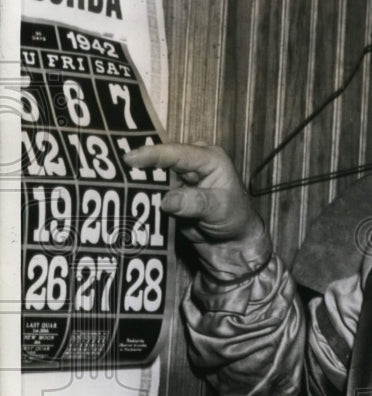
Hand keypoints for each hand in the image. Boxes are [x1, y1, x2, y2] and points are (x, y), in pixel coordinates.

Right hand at [123, 142, 263, 246]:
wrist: (232, 242)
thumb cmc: (235, 219)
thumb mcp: (220, 208)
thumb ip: (195, 202)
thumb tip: (167, 201)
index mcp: (208, 158)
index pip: (177, 153)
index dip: (153, 155)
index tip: (131, 159)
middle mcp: (190, 164)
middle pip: (160, 161)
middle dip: (139, 166)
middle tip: (114, 172)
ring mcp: (178, 180)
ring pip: (152, 177)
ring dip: (136, 183)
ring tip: (113, 185)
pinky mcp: (168, 195)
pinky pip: (151, 194)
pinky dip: (140, 197)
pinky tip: (123, 199)